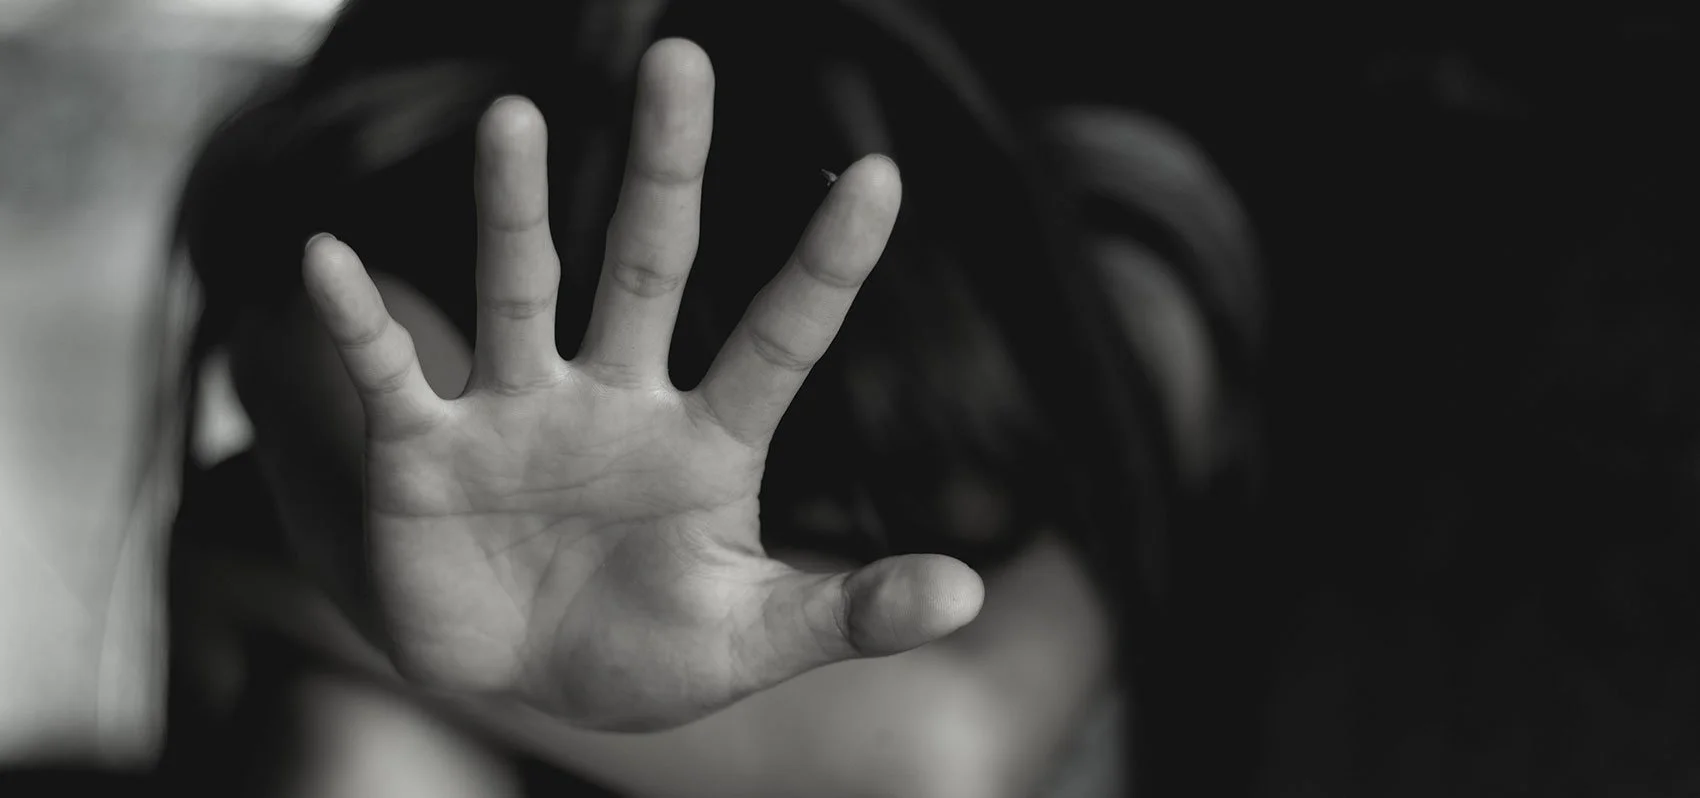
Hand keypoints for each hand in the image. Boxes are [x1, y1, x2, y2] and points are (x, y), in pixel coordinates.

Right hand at [300, 39, 982, 730]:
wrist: (523, 686)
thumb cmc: (647, 654)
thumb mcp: (753, 639)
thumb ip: (850, 612)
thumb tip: (967, 596)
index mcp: (708, 440)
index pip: (779, 335)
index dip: (827, 263)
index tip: (881, 173)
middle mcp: (616, 400)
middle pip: (648, 263)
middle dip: (666, 170)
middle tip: (684, 62)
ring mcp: (519, 414)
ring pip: (521, 288)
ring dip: (513, 209)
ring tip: (516, 118)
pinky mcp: (428, 451)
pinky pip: (391, 372)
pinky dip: (358, 324)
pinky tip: (330, 259)